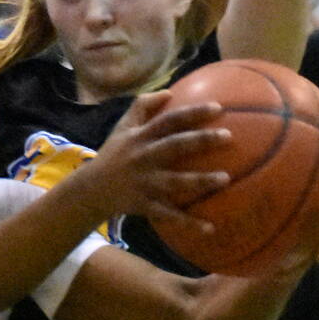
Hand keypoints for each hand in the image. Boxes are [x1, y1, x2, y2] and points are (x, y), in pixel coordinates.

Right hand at [84, 90, 232, 230]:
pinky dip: (188, 223)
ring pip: (175, 182)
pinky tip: (210, 228)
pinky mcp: (145, 205)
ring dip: (200, 181)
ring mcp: (145, 183)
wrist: (90, 190)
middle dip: (201, 140)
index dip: (193, 112)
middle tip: (228, 136)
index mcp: (141, 137)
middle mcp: (144, 158)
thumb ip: (142, 106)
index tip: (219, 107)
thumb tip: (168, 91)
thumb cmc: (113, 155)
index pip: (169, 120)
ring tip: (225, 179)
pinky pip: (169, 215)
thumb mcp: (122, 127)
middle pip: (175, 146)